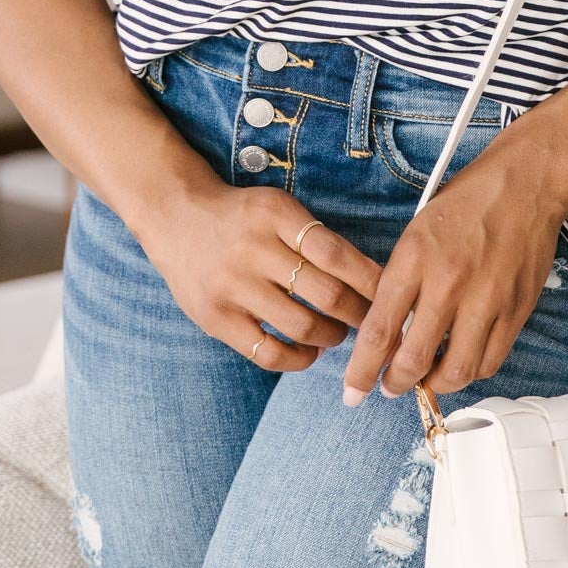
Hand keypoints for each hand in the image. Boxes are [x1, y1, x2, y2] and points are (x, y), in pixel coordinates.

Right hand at [137, 176, 383, 370]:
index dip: (370, 280)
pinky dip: (298, 360)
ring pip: (302, 326)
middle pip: (326, 293)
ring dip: (332, 336)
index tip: (390, 294)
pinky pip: (268, 353)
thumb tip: (370, 278)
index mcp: (276, 215)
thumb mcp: (278, 208)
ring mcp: (233, 287)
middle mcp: (254, 250)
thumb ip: (316, 237)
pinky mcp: (216, 319)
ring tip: (339, 333)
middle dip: (359, 313)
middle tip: (372, 320)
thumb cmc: (242, 216)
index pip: (337, 254)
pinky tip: (310, 352)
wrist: (176, 218)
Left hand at [341, 141, 567, 405]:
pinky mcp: (517, 309)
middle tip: (390, 386)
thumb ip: (401, 281)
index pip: (379, 329)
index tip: (352, 391)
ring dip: (434, 385)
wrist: (526, 183)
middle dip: (395, 383)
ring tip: (426, 378)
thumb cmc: (468, 202)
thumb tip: (386, 331)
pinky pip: (489, 362)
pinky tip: (460, 362)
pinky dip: (471, 372)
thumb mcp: (417, 232)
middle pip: (413, 359)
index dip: (361, 370)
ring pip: (455, 371)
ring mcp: (486, 299)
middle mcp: (449, 281)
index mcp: (415, 257)